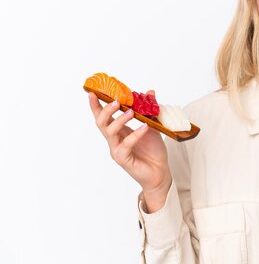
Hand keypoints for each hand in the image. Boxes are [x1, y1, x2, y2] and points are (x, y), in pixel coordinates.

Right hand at [88, 91, 170, 211]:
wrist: (160, 171)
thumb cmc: (153, 150)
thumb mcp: (154, 126)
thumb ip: (150, 110)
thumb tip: (150, 92)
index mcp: (119, 131)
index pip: (104, 116)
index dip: (96, 105)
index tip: (93, 92)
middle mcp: (115, 140)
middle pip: (101, 123)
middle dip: (106, 110)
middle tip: (116, 101)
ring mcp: (117, 150)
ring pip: (110, 133)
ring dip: (119, 120)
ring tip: (132, 112)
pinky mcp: (123, 159)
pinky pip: (126, 145)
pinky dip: (135, 134)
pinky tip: (145, 127)